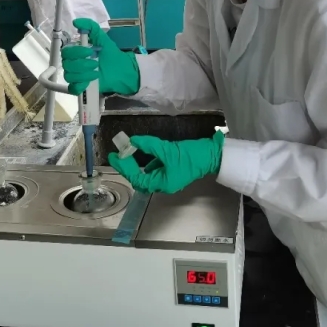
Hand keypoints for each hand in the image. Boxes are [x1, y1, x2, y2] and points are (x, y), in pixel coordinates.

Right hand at [61, 18, 139, 95]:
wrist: (120, 69)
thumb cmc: (109, 53)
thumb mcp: (101, 37)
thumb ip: (90, 27)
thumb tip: (76, 22)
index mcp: (75, 51)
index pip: (66, 52)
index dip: (77, 52)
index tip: (90, 51)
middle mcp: (72, 63)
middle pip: (66, 64)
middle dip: (82, 64)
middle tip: (95, 63)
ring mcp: (75, 76)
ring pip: (69, 76)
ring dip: (84, 74)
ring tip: (96, 72)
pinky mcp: (80, 87)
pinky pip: (73, 88)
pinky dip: (81, 85)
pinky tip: (90, 81)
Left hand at [108, 132, 224, 193]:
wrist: (211, 155)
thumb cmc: (191, 155)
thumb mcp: (167, 149)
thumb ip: (149, 145)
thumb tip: (132, 141)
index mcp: (163, 183)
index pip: (137, 178)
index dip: (124, 168)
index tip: (115, 156)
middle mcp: (164, 184)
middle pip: (140, 180)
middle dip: (128, 168)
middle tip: (120, 154)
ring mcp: (168, 179)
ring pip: (147, 175)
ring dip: (137, 164)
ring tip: (129, 151)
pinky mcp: (171, 171)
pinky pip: (155, 169)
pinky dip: (148, 162)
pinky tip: (144, 151)